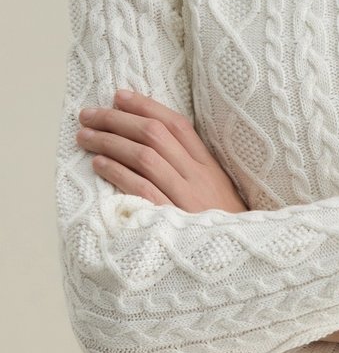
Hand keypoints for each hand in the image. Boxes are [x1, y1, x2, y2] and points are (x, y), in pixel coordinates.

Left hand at [75, 89, 248, 212]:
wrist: (237, 257)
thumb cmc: (221, 224)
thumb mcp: (217, 190)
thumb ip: (192, 167)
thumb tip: (153, 142)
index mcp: (209, 166)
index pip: (177, 125)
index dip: (146, 106)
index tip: (119, 96)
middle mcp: (199, 177)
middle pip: (155, 135)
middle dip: (118, 120)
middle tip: (89, 115)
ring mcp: (187, 197)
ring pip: (145, 157)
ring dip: (110, 142)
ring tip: (86, 136)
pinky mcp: (173, 219)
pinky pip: (142, 188)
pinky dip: (118, 172)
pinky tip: (99, 164)